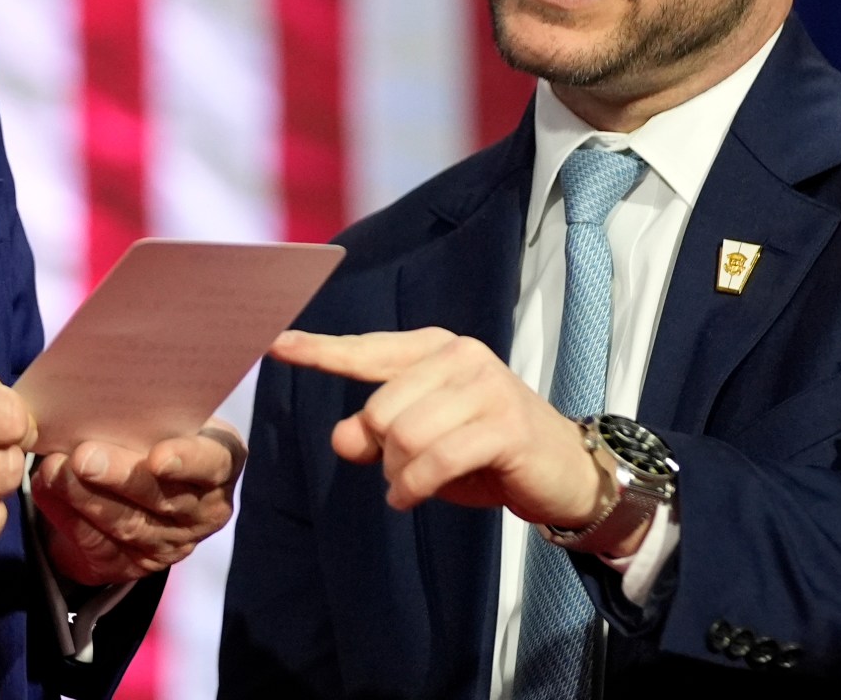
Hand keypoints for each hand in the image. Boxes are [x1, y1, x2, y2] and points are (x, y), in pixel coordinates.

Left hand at [31, 420, 242, 585]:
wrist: (132, 477)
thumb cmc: (146, 427)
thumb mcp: (153, 410)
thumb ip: (138, 405)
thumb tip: (88, 400)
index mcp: (221, 458)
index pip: (214, 462)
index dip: (188, 460)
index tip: (157, 457)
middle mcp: (207, 507)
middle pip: (163, 497)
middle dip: (119, 476)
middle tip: (82, 456)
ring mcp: (174, 542)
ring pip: (129, 525)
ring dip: (85, 497)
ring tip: (53, 470)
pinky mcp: (137, 565)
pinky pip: (101, 547)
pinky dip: (69, 516)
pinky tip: (48, 491)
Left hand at [270, 328, 633, 550]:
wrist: (565, 472)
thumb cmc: (486, 451)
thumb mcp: (422, 442)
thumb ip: (377, 433)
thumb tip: (342, 437)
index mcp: (434, 348)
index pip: (366, 350)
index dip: (318, 351)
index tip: (275, 343)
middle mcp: (459, 356)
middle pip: (380, 410)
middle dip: (381, 451)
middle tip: (402, 470)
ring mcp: (485, 386)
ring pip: (404, 436)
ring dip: (399, 474)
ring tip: (412, 485)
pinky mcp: (504, 424)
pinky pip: (434, 460)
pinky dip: (414, 487)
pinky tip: (412, 497)